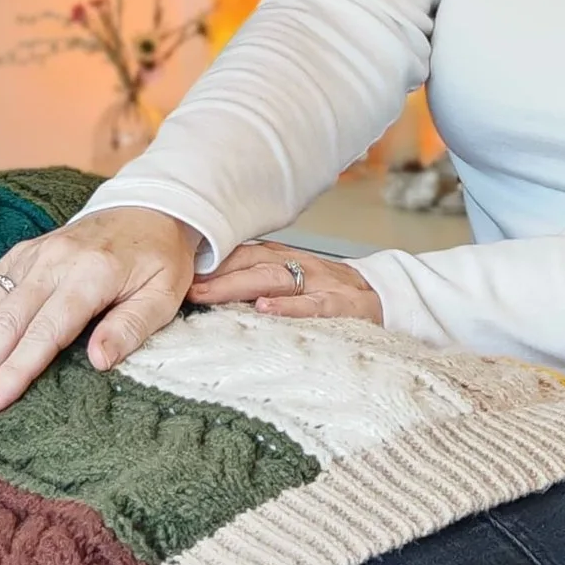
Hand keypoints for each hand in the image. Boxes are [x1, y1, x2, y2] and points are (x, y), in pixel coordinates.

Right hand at [0, 207, 198, 419]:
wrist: (150, 207)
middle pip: (6, 322)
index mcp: (90, 275)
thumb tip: (98, 362)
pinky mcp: (21, 254)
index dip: (16, 369)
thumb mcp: (164, 295)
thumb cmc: (160, 260)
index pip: (46, 330)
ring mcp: (32, 255)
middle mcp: (53, 262)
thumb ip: (132, 327)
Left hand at [188, 241, 382, 325]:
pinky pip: (313, 305)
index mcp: (285, 261)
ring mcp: (320, 284)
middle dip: (214, 274)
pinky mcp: (341, 306)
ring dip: (236, 286)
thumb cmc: (331, 293)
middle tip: (181, 286)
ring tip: (206, 295)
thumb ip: (259, 282)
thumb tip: (208, 292)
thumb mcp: (294, 281)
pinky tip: (264, 309)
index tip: (177, 269)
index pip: (241, 254)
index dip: (209, 260)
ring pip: (273, 280)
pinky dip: (288, 307)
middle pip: (250, 263)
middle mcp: (298, 267)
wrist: (387, 296)